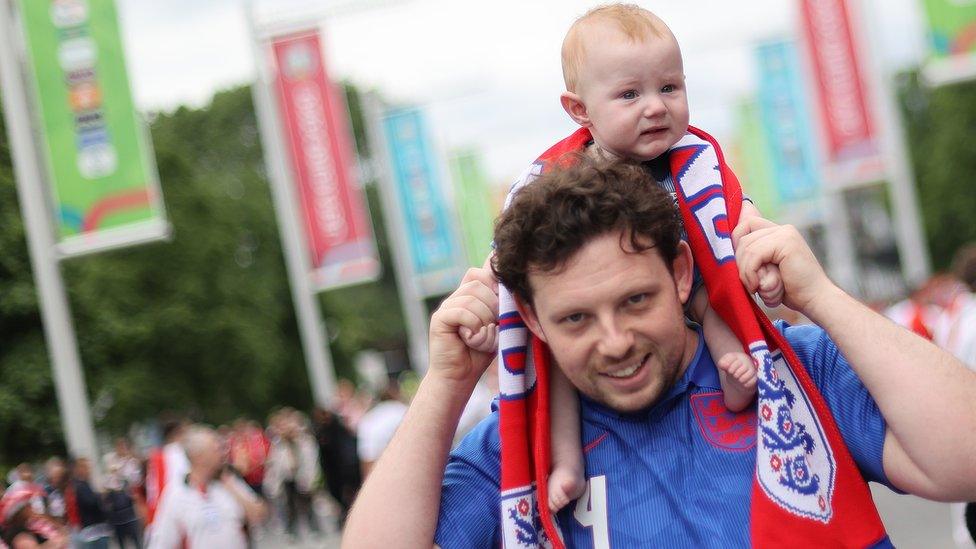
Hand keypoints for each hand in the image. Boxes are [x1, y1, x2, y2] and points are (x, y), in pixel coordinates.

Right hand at [428, 267, 498, 387]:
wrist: (459, 378)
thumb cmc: (479, 354)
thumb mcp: (496, 327)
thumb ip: (501, 308)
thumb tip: (511, 291)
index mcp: (467, 297)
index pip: (478, 273)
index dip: (493, 283)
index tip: (502, 305)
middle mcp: (455, 298)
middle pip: (477, 284)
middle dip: (493, 305)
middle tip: (494, 326)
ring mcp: (445, 308)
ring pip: (471, 298)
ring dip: (484, 319)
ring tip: (483, 336)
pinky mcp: (439, 319)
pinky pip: (461, 311)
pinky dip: (473, 325)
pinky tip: (472, 339)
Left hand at [732, 216, 834, 313]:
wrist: (815, 300)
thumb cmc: (790, 290)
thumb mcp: (766, 271)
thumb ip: (753, 258)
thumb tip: (725, 250)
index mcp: (778, 232)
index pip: (745, 226)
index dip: (735, 243)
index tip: (738, 267)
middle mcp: (782, 228)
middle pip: (742, 237)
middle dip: (740, 263)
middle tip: (750, 284)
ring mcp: (785, 233)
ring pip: (746, 246)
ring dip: (745, 271)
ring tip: (756, 287)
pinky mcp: (786, 242)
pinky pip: (754, 254)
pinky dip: (750, 272)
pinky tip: (758, 286)